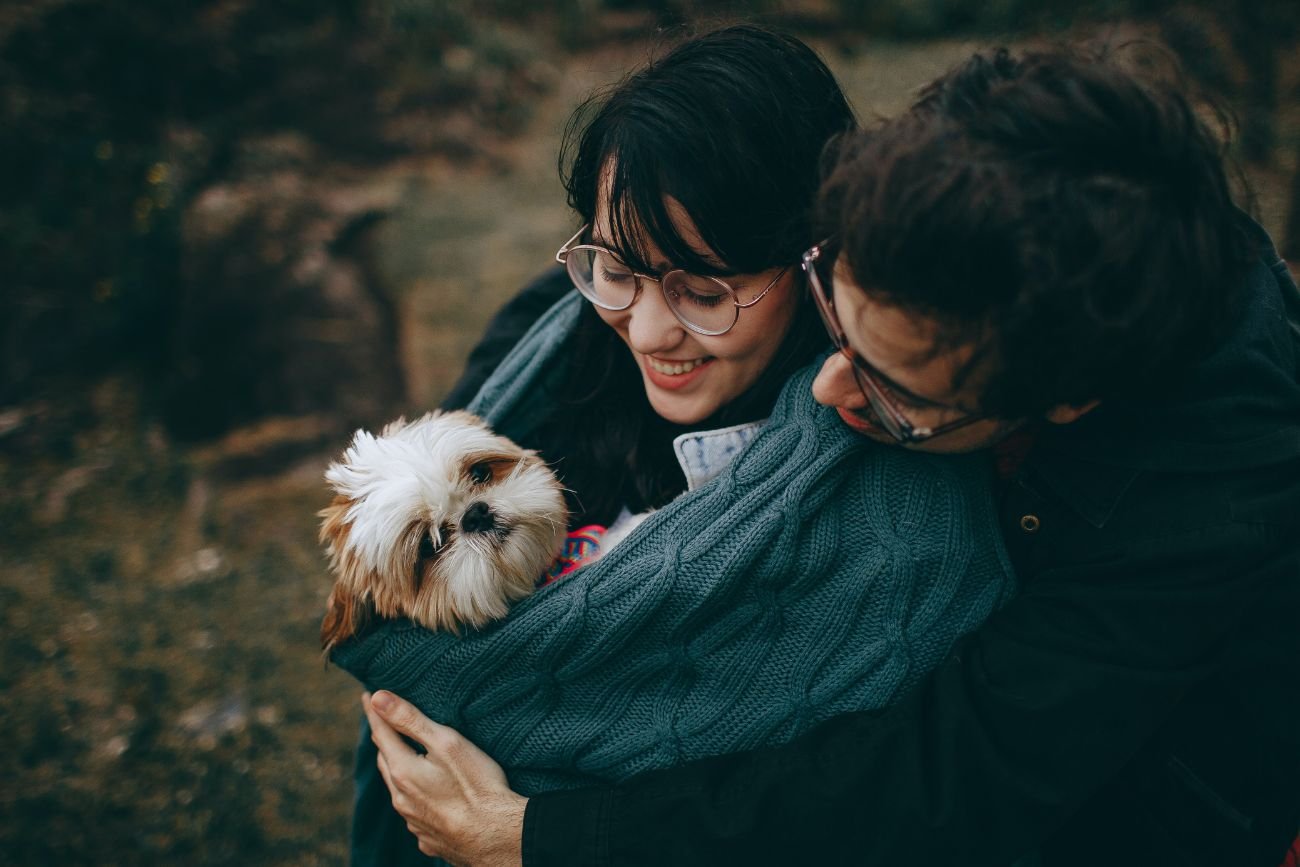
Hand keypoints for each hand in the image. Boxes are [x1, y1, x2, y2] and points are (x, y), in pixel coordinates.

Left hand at [363, 690, 526, 866]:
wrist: (496, 838)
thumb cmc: (477, 786)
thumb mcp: (446, 743)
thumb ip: (410, 720)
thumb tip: (378, 698)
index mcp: (403, 771)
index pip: (381, 733)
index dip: (374, 712)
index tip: (368, 695)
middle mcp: (401, 799)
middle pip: (386, 761)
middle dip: (385, 740)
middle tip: (385, 723)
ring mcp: (414, 822)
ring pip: (398, 789)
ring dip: (398, 769)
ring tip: (405, 756)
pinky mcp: (429, 838)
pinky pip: (414, 813)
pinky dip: (415, 797)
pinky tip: (429, 796)